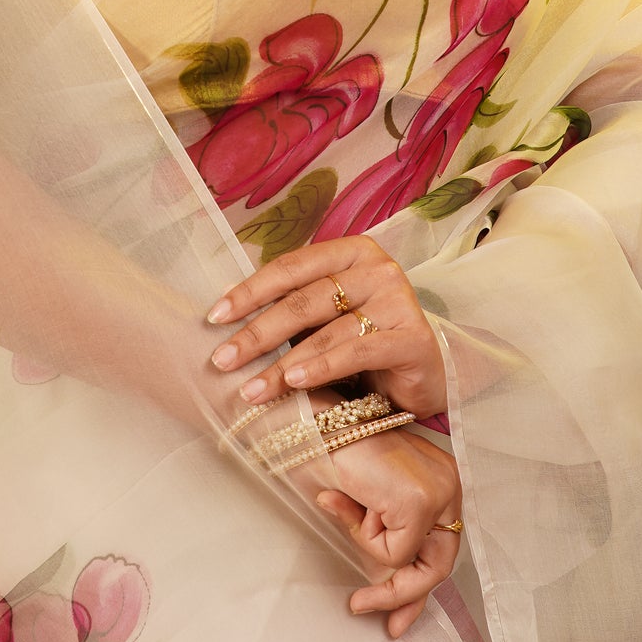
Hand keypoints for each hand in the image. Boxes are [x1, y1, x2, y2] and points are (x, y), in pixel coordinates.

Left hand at [206, 236, 447, 421]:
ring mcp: (398, 300)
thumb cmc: (367, 341)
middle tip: (223, 360)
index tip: (214, 318)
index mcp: (351, 252)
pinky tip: (294, 383)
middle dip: (257, 333)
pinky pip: (356, 351)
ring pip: (326, 330)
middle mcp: (377, 268)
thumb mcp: (328, 318)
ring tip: (251, 389)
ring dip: (282, 364)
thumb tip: (226, 315)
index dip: (249, 291)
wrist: (427, 374)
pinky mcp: (413, 337)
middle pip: (303, 299)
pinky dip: (321, 367)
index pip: (290, 267)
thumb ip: (293, 309)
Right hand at [314, 428, 462, 638]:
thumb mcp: (372, 508)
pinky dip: (368, 538)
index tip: (398, 618)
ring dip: (376, 556)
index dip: (419, 586)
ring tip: (356, 533)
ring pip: (414, 561)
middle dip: (404, 594)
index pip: (442, 547)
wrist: (319, 429)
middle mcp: (449, 484)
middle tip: (376, 615)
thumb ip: (389, 541)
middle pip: (440, 562)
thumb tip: (394, 591)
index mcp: (442, 480)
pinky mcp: (420, 503)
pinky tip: (358, 504)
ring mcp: (439, 493)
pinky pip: (395, 552)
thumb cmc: (339, 459)